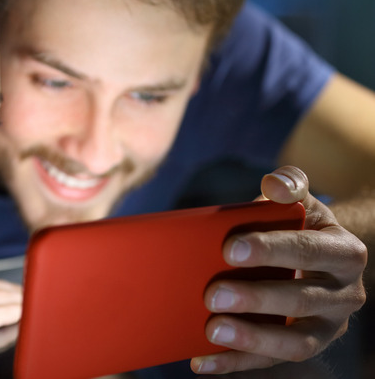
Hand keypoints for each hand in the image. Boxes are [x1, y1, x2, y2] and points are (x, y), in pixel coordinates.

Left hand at [191, 165, 366, 373]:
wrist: (320, 261)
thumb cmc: (300, 228)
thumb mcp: (302, 204)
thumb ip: (290, 186)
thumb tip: (274, 184)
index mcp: (344, 253)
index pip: (309, 250)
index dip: (271, 249)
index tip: (229, 248)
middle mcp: (343, 295)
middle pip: (301, 300)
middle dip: (256, 298)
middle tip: (212, 293)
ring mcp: (326, 328)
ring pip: (294, 342)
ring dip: (251, 338)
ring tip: (211, 330)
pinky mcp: (302, 348)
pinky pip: (269, 362)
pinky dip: (234, 363)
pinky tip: (200, 360)